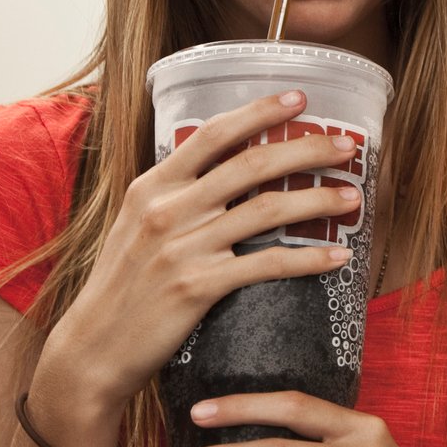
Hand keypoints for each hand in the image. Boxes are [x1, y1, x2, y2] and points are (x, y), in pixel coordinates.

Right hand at [42, 92, 363, 408]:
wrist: (93, 348)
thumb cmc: (124, 286)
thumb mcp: (138, 225)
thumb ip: (179, 196)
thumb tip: (231, 169)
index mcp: (153, 187)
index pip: (213, 134)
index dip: (259, 111)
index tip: (300, 98)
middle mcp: (167, 209)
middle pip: (252, 164)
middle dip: (307, 150)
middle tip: (347, 145)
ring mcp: (182, 247)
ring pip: (268, 210)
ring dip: (319, 201)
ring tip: (353, 197)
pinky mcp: (198, 286)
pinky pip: (267, 264)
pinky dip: (309, 259)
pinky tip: (338, 257)